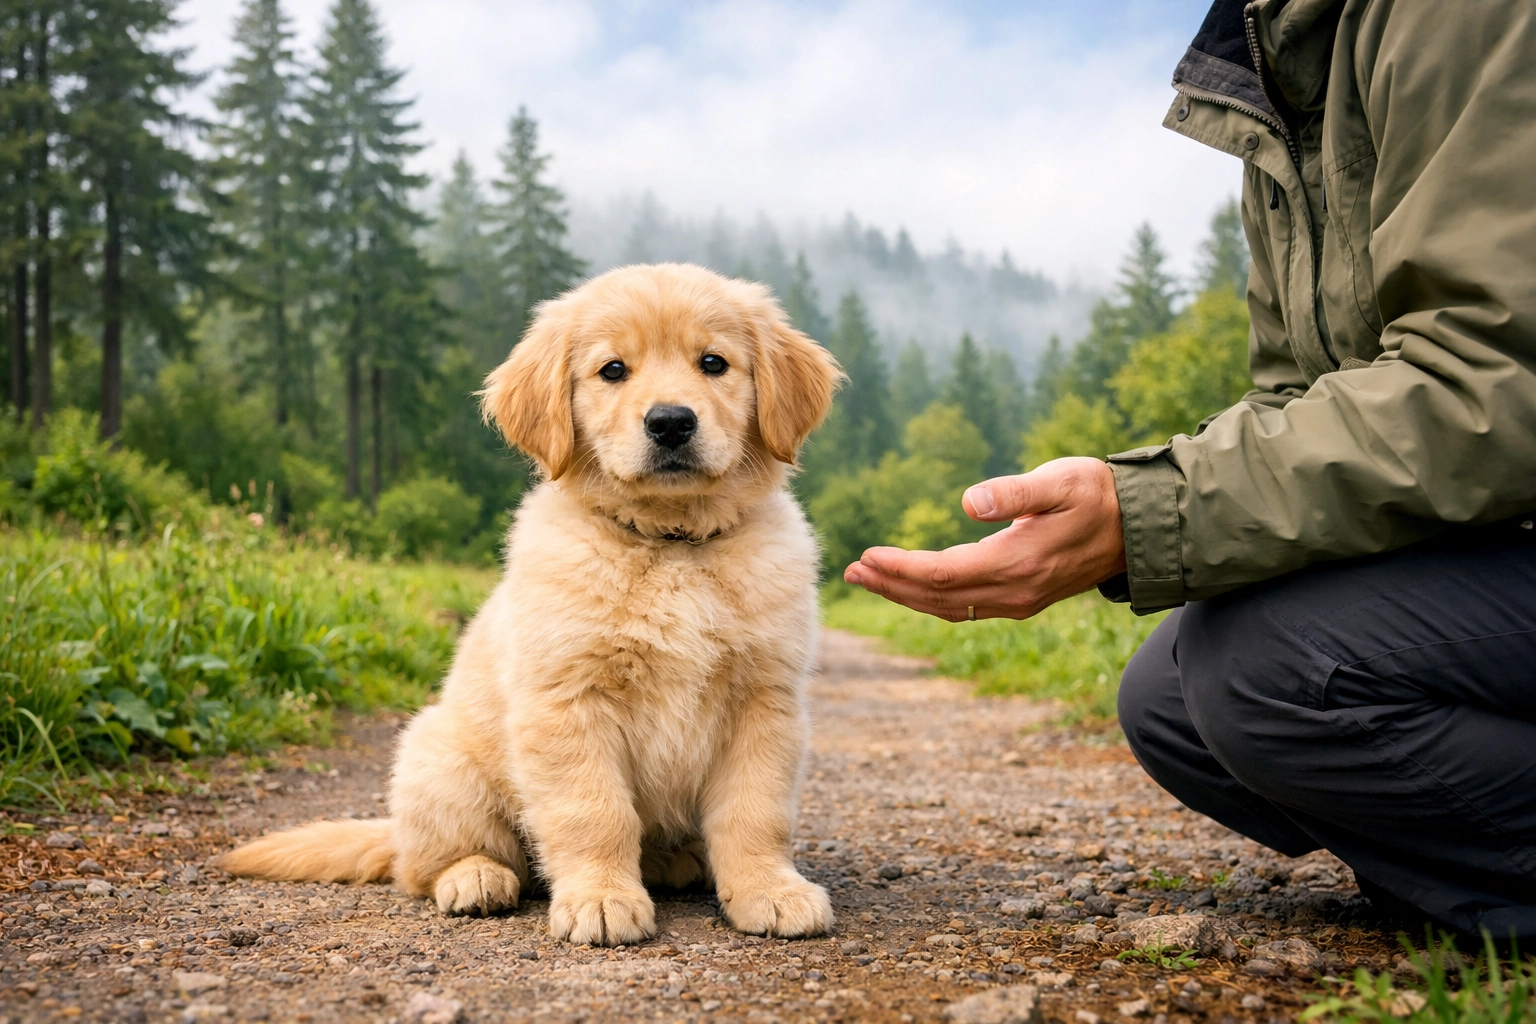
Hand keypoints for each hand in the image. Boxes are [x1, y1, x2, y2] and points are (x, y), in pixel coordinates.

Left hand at [842, 457, 1126, 620]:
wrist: (1139, 526)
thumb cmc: (1098, 493)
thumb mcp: (1061, 480)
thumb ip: (1015, 492)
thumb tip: (968, 502)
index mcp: (1020, 562)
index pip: (945, 573)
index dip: (902, 568)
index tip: (867, 556)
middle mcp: (1017, 590)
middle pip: (939, 598)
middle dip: (892, 585)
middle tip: (850, 572)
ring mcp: (1020, 600)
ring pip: (950, 607)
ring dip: (906, 594)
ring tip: (868, 577)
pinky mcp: (1023, 598)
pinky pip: (967, 607)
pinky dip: (932, 599)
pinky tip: (911, 585)